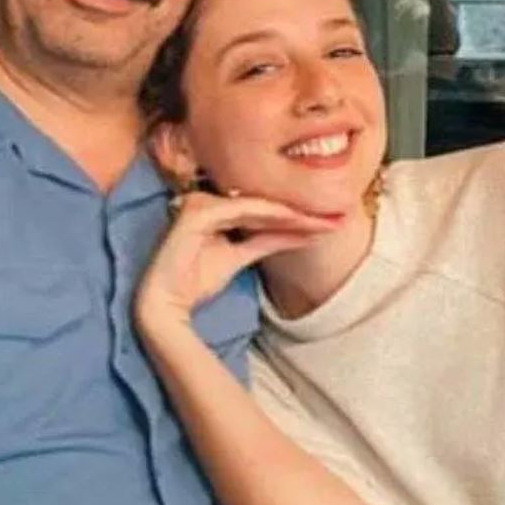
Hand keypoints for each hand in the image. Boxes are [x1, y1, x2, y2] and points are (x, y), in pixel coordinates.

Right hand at [137, 192, 334, 330]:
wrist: (167, 305)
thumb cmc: (195, 281)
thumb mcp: (239, 257)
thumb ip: (266, 241)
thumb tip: (300, 232)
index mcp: (215, 208)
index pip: (261, 209)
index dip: (296, 215)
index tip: (329, 222)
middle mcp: (207, 199)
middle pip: (262, 204)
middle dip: (301, 212)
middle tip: (337, 216)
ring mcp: (200, 203)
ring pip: (256, 205)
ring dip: (291, 213)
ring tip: (322, 220)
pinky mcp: (197, 212)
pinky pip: (241, 210)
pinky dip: (269, 214)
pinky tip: (294, 219)